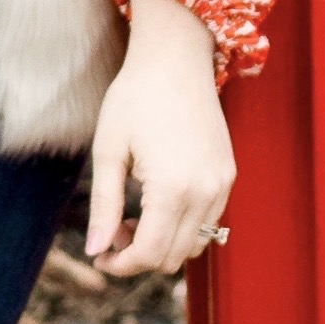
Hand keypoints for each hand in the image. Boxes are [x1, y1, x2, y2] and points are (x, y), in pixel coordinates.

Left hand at [87, 0, 234, 279]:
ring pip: (194, 245)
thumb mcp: (109, 150)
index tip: (99, 257)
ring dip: (162, 244)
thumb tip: (96, 251)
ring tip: (133, 216)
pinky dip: (183, 226)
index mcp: (172, 188)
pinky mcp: (228, 175)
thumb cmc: (135, 97)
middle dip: (138, 256)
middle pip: (172, 257)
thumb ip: (104, 206)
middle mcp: (205, 192)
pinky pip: (209, 221)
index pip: (149, 254)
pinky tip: (158, 202)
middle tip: (112, 231)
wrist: (176, 59)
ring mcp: (221, 184)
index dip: (120, 265)